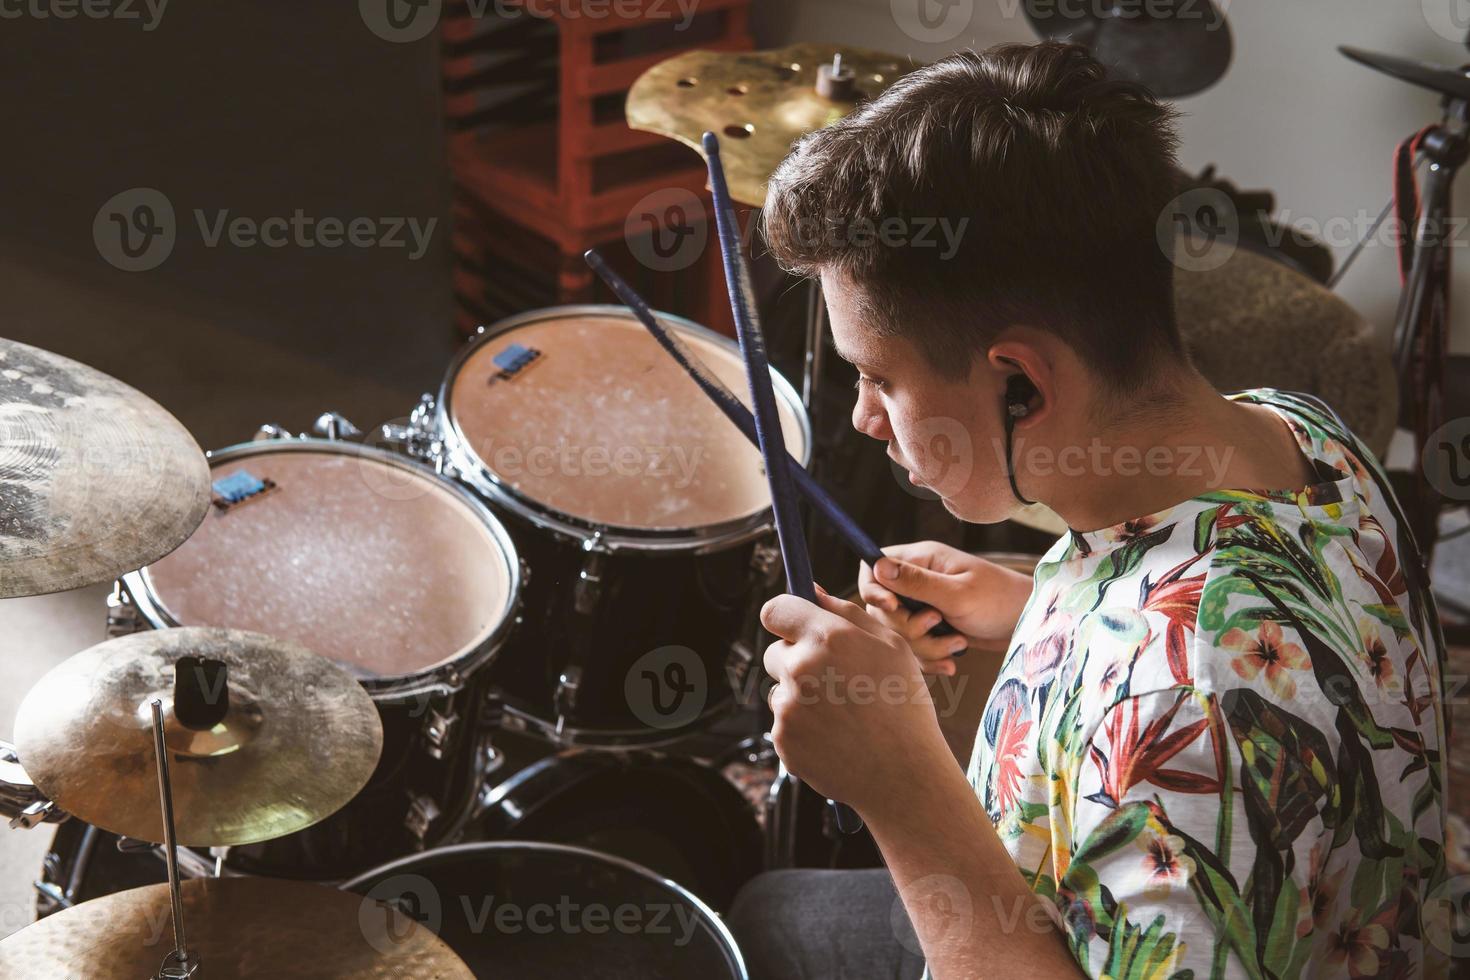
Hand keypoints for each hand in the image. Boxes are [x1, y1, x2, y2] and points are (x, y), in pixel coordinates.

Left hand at [761, 588, 953, 818]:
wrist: (905, 774)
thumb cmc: (905, 705)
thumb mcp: (891, 645)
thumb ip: (846, 611)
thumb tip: (813, 590)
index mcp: (827, 638)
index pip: (774, 610)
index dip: (785, 616)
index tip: (795, 626)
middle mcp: (801, 669)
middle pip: (775, 652)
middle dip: (796, 659)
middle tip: (834, 679)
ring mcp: (788, 708)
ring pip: (781, 690)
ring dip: (801, 696)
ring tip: (843, 715)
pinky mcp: (783, 741)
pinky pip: (783, 723)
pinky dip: (803, 728)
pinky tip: (835, 737)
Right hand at [857, 541, 1033, 673]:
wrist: (1029, 626)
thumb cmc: (999, 600)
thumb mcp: (957, 593)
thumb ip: (916, 582)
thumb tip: (877, 565)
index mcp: (921, 560)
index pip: (873, 568)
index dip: (873, 590)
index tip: (891, 607)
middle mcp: (918, 581)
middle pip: (882, 609)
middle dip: (907, 626)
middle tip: (937, 624)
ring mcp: (925, 607)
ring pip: (899, 634)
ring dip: (924, 646)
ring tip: (956, 644)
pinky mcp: (934, 630)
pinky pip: (914, 649)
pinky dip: (931, 658)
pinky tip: (952, 662)